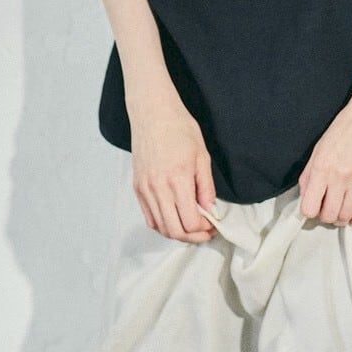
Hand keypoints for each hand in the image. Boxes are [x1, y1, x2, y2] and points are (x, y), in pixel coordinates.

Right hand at [129, 94, 217, 242]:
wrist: (153, 114)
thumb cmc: (180, 129)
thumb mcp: (202, 156)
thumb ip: (206, 187)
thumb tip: (210, 210)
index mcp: (178, 180)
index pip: (191, 221)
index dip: (205, 229)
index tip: (213, 225)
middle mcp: (158, 188)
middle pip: (175, 230)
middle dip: (193, 237)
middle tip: (205, 233)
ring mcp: (145, 189)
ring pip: (161, 227)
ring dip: (178, 233)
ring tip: (192, 227)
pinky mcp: (137, 188)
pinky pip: (149, 218)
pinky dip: (163, 225)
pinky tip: (174, 219)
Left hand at [298, 80, 351, 226]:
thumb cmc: (349, 123)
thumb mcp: (321, 145)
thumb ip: (310, 172)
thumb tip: (305, 195)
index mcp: (321, 166)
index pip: (309, 207)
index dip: (310, 212)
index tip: (314, 208)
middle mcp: (339, 175)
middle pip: (328, 216)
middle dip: (327, 217)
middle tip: (330, 210)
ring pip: (347, 216)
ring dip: (343, 217)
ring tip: (343, 211)